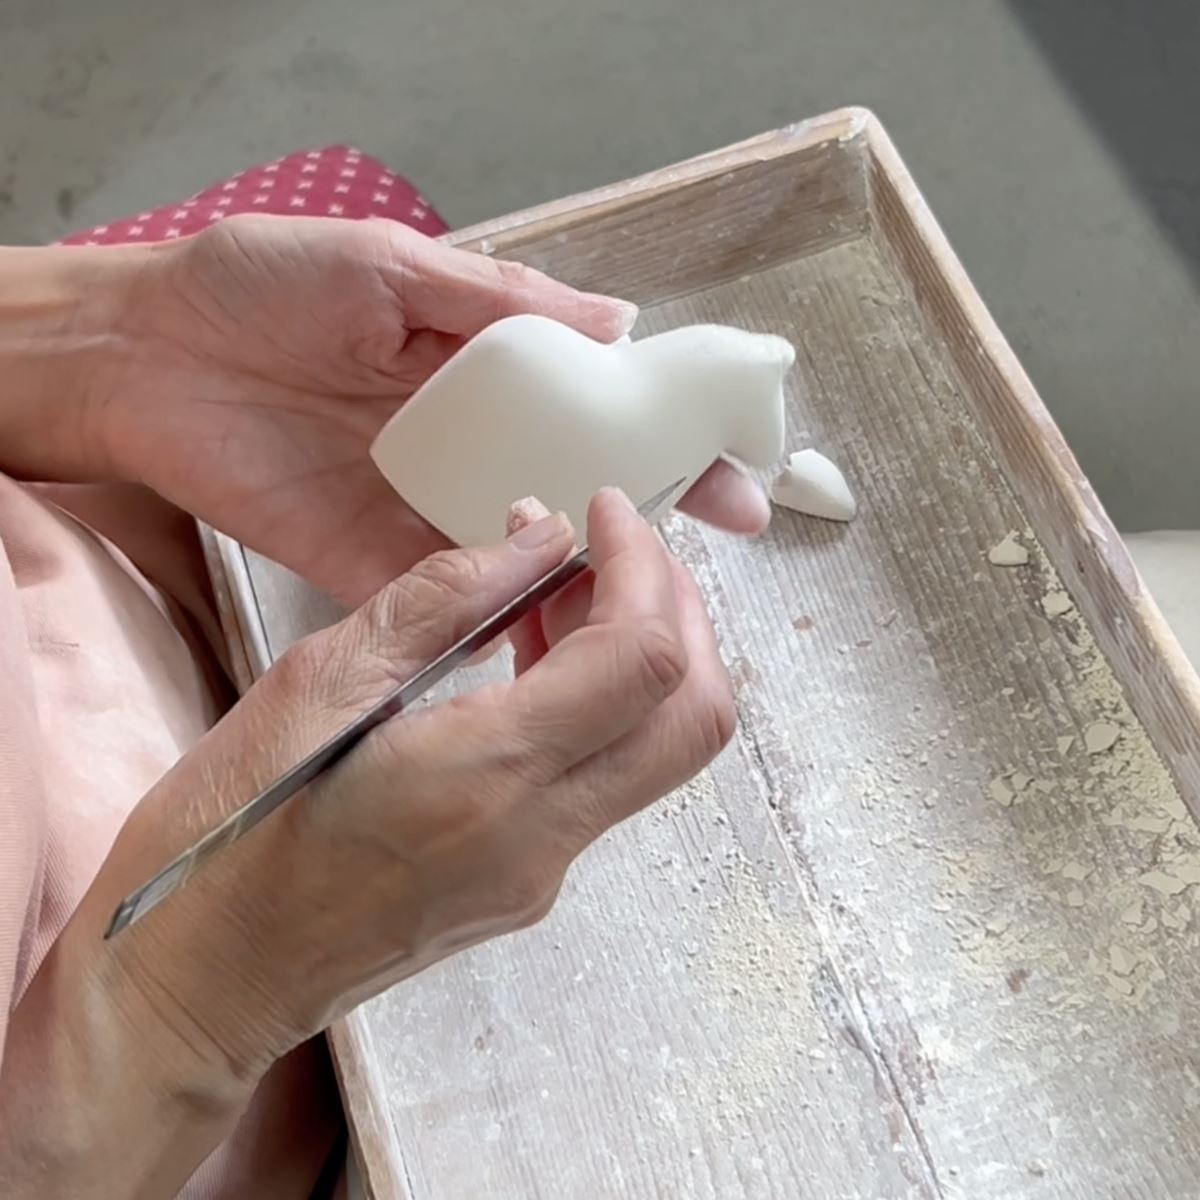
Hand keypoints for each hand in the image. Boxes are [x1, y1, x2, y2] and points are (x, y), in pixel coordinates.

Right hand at [79, 490, 732, 1097]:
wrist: (200, 983)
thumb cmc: (227, 837)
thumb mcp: (317, 684)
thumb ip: (441, 601)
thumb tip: (538, 541)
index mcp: (488, 775)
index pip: (644, 658)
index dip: (646, 567)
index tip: (603, 511)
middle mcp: (541, 835)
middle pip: (696, 715)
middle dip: (680, 611)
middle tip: (616, 548)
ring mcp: (543, 871)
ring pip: (660, 750)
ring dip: (642, 656)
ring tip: (561, 591)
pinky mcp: (527, 885)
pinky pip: (605, 781)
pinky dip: (601, 706)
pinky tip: (530, 660)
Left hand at [94, 216, 769, 604]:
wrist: (145, 359)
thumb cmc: (261, 287)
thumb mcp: (391, 268)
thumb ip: (500, 301)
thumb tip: (618, 321)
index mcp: (485, 368)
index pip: (600, 407)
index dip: (670, 435)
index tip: (735, 465)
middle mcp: (473, 444)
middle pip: (581, 488)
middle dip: (655, 517)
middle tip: (721, 542)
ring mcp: (431, 507)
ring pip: (533, 552)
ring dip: (593, 580)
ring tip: (653, 610)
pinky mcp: (379, 560)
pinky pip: (459, 596)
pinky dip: (509, 618)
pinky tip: (561, 640)